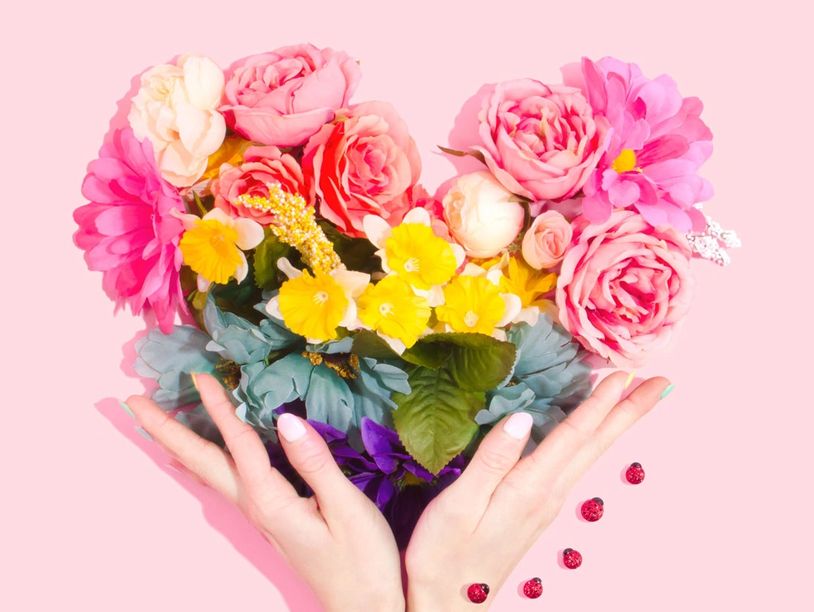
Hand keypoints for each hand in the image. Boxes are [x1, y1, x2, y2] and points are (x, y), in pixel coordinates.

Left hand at [126, 373, 404, 611]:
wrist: (362, 606)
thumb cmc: (362, 559)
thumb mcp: (346, 508)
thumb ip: (315, 463)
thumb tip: (285, 419)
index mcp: (271, 500)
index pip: (237, 444)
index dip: (218, 406)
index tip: (198, 374)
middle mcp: (255, 506)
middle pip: (201, 462)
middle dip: (166, 430)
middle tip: (134, 400)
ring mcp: (259, 514)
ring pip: (207, 472)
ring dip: (177, 444)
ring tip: (153, 424)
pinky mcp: (269, 517)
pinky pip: (222, 482)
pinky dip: (200, 464)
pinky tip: (193, 462)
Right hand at [404, 372, 670, 610]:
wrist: (448, 604)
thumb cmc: (444, 554)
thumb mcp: (459, 504)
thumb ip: (492, 459)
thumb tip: (523, 416)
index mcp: (530, 487)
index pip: (573, 435)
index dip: (600, 402)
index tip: (626, 373)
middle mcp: (548, 494)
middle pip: (596, 445)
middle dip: (629, 411)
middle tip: (663, 383)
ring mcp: (546, 504)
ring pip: (590, 455)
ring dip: (615, 424)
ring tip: (636, 400)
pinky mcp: (537, 510)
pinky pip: (575, 465)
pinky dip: (592, 441)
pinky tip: (592, 434)